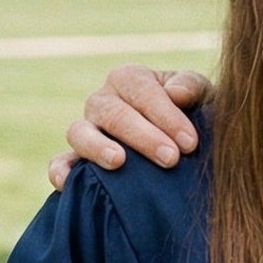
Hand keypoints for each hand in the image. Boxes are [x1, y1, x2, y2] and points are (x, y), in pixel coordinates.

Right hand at [48, 65, 209, 189]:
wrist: (187, 144)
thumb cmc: (195, 113)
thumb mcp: (202, 95)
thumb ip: (192, 87)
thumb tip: (176, 93)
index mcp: (130, 79)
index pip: (141, 90)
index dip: (165, 115)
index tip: (190, 142)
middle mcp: (103, 101)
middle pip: (113, 114)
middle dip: (143, 137)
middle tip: (171, 158)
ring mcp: (87, 129)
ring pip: (79, 132)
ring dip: (98, 147)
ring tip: (119, 162)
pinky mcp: (78, 158)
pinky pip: (60, 162)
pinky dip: (60, 170)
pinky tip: (67, 183)